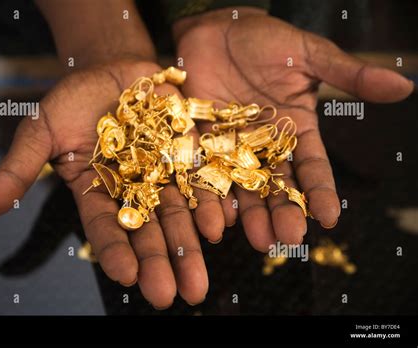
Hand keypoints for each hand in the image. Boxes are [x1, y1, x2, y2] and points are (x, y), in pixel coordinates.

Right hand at [0, 60, 207, 307]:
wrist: (114, 68)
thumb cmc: (75, 100)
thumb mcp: (42, 129)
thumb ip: (19, 169)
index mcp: (98, 191)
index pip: (107, 228)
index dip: (117, 252)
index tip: (128, 278)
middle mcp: (135, 189)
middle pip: (150, 231)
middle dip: (162, 263)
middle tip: (175, 296)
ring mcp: (165, 172)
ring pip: (180, 214)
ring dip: (191, 245)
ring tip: (199, 279)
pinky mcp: (189, 151)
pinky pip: (202, 180)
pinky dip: (211, 202)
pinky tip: (220, 226)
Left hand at [174, 7, 413, 248]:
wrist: (218, 28)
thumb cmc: (265, 40)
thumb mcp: (309, 56)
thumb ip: (348, 75)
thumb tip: (404, 86)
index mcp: (296, 130)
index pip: (312, 168)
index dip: (321, 192)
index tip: (329, 218)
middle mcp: (265, 145)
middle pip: (276, 186)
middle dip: (282, 212)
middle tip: (286, 238)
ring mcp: (232, 146)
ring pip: (242, 187)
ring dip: (248, 214)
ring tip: (255, 239)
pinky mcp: (202, 141)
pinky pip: (206, 172)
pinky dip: (210, 194)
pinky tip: (217, 217)